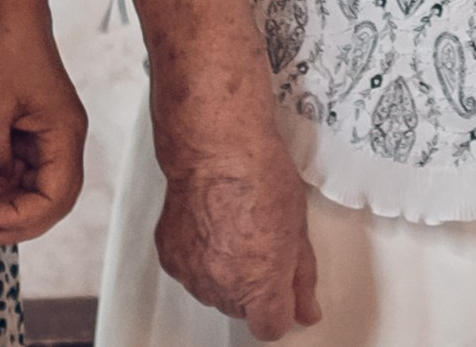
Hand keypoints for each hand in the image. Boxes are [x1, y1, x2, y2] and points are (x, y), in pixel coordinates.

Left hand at [0, 12, 88, 244]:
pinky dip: (3, 186)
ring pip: (37, 189)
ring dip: (8, 206)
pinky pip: (24, 170)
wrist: (11, 11)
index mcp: (65, 133)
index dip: (22, 218)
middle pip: (52, 200)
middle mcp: (65, 139)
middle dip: (16, 222)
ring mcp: (51, 135)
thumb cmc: (4, 50)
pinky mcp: (35, 130)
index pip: (56, 197)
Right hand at [152, 117, 320, 338]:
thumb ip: (301, 277)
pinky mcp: (171, 257)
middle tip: (258, 241)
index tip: (283, 291)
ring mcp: (193, 274)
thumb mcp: (298, 227)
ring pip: (214, 290)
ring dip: (224, 271)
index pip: (271, 327)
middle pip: (241, 307)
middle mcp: (224, 288)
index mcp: (261, 285)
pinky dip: (199, 255)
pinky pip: (190, 270)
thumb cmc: (259, 176)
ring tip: (232, 227)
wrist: (216, 147)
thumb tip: (305, 309)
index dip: (280, 307)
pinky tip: (209, 224)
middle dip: (252, 284)